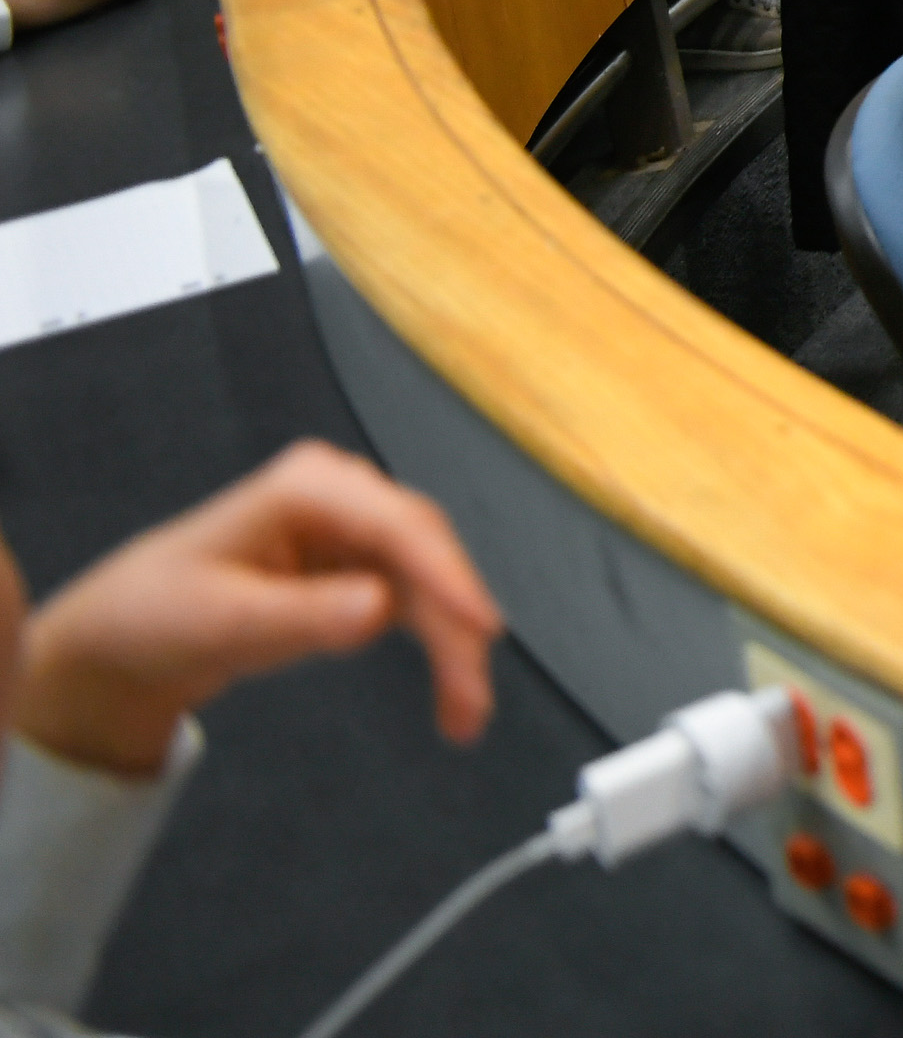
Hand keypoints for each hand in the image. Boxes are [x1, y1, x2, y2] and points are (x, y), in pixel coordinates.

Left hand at [15, 443, 501, 779]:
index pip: (400, 525)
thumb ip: (303, 615)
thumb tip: (381, 610)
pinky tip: (448, 693)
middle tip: (472, 699)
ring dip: (453, 646)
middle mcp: (345, 496)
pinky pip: (417, 604)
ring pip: (432, 584)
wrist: (123, 638)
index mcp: (310, 485)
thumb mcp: (222, 621)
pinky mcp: (361, 567)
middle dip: (456, 625)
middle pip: (427, 554)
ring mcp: (356, 530)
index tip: (482, 628)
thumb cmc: (156, 615)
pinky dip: (435, 647)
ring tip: (464, 715)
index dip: (448, 575)